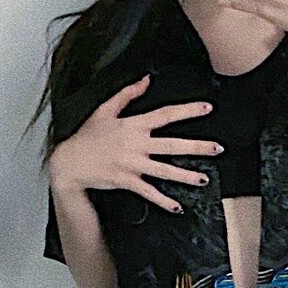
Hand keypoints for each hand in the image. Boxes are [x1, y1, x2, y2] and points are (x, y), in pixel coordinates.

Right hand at [47, 75, 219, 215]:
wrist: (70, 161)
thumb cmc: (87, 136)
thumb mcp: (104, 110)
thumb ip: (127, 95)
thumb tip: (145, 80)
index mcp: (133, 125)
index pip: (165, 115)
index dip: (187, 111)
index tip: (207, 109)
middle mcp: (136, 144)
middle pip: (173, 145)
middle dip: (197, 147)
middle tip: (218, 148)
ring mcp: (133, 164)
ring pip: (165, 170)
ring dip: (186, 176)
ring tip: (204, 179)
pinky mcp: (127, 181)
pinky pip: (149, 192)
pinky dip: (164, 201)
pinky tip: (177, 207)